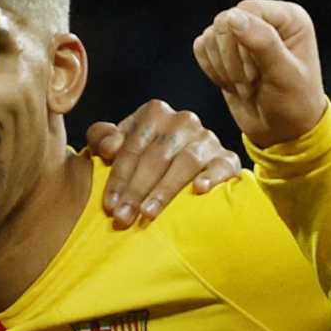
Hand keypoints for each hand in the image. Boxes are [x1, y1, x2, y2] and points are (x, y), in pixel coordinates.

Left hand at [83, 101, 242, 228]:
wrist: (186, 164)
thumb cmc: (143, 156)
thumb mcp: (120, 145)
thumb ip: (103, 140)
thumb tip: (108, 147)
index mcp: (154, 112)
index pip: (132, 146)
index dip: (118, 177)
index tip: (109, 205)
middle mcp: (183, 120)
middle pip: (156, 156)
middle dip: (136, 189)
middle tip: (123, 217)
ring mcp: (207, 138)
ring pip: (185, 162)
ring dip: (165, 189)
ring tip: (148, 213)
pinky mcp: (227, 158)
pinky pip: (221, 166)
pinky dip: (211, 176)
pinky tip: (199, 190)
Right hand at [191, 0, 327, 147]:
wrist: (283, 132)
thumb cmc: (294, 104)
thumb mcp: (285, 75)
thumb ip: (263, 42)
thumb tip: (232, 17)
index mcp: (288, 18)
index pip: (247, 11)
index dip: (242, 43)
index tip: (255, 74)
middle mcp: (266, 20)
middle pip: (225, 21)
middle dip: (231, 59)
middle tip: (249, 83)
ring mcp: (244, 34)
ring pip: (211, 35)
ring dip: (223, 67)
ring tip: (245, 85)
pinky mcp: (225, 50)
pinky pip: (202, 47)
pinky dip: (212, 69)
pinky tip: (231, 83)